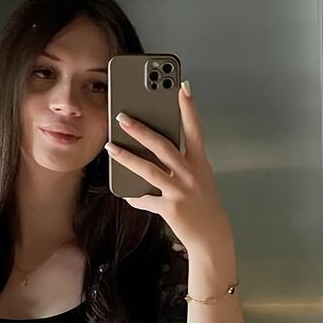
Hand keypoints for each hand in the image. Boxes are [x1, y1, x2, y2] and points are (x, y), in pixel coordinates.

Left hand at [104, 80, 233, 256]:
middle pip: (163, 146)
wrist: (212, 236)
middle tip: (122, 117)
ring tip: (110, 147)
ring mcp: (180, 191)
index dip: (188, 108)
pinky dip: (134, 197)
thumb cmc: (203, 204)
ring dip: (126, 157)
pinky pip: (146, 200)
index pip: (195, 130)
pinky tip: (125, 193)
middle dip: (141, 130)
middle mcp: (191, 174)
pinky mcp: (171, 209)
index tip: (181, 87)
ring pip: (148, 170)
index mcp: (199, 163)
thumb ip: (181, 161)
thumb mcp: (199, 178)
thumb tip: (154, 146)